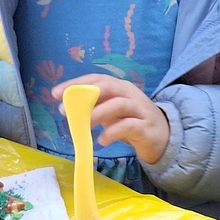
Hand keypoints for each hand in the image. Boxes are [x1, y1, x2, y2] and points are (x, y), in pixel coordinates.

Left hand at [52, 75, 169, 163]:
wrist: (163, 137)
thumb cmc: (132, 121)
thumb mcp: (112, 112)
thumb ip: (94, 107)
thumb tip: (68, 107)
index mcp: (120, 87)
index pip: (97, 78)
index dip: (76, 83)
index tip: (56, 94)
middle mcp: (131, 94)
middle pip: (109, 86)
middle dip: (86, 96)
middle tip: (68, 111)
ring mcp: (141, 110)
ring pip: (120, 104)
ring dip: (99, 113)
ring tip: (85, 126)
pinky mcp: (147, 127)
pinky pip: (129, 126)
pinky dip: (113, 132)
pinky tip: (102, 140)